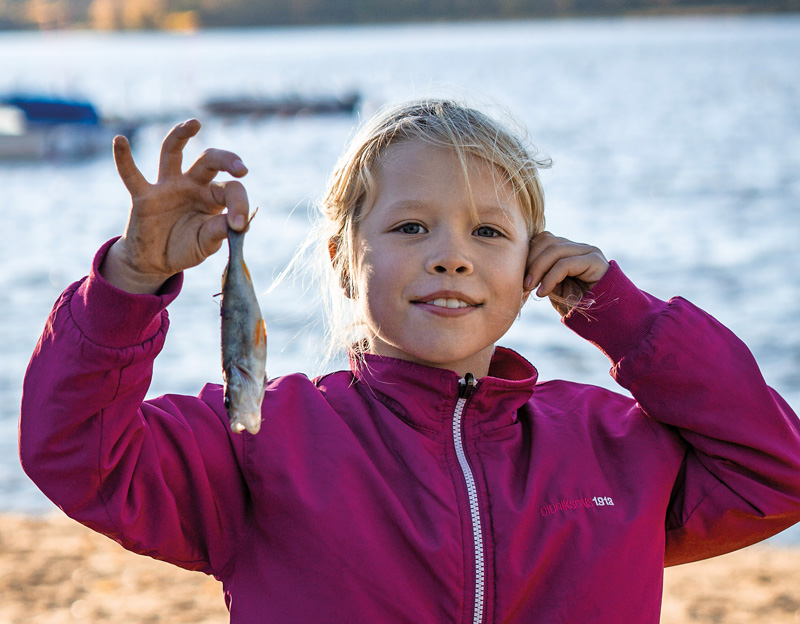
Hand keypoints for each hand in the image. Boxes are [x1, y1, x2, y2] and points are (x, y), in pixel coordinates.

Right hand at [100, 119, 250, 293]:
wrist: (156, 262)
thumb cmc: (186, 247)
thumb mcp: (207, 243)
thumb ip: (220, 231)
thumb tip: (238, 224)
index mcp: (213, 196)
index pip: (232, 190)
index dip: (240, 206)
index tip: (239, 225)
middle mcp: (192, 184)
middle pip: (209, 160)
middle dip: (226, 159)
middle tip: (241, 168)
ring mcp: (167, 187)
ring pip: (172, 152)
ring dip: (181, 135)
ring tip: (195, 123)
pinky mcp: (143, 196)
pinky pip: (132, 175)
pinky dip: (124, 159)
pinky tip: (120, 140)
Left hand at [524, 232, 609, 315]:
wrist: (606, 318)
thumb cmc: (577, 305)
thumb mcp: (553, 288)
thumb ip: (541, 276)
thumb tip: (520, 270)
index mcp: (567, 250)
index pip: (543, 239)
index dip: (528, 254)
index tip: (519, 276)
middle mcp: (578, 247)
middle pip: (547, 240)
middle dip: (530, 261)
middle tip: (523, 284)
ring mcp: (588, 251)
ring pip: (554, 250)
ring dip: (537, 270)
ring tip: (530, 287)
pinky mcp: (595, 261)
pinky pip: (565, 264)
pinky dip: (550, 277)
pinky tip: (543, 292)